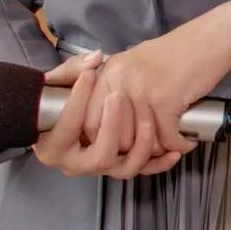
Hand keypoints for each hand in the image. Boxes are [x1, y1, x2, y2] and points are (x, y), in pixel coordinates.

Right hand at [32, 48, 185, 179]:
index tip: (92, 76)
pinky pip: (142, 170)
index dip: (79, 101)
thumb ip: (74, 69)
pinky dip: (159, 162)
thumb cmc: (65, 99)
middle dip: (113, 128)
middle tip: (119, 97)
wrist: (71, 121)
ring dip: (140, 146)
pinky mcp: (121, 166)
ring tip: (149, 122)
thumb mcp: (63, 80)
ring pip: (125, 167)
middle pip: (100, 156)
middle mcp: (77, 163)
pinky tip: (174, 148)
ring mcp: (103, 166)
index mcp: (56, 144)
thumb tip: (95, 59)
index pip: (68, 126)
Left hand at [82, 0, 230, 155]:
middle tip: (155, 146)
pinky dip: (179, 145)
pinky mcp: (164, 100)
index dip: (107, 141)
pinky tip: (186, 140)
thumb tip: (114, 133)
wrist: (211, 38)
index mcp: (111, 71)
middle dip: (136, 149)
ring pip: (142, 142)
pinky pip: (167, 139)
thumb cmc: (179, 54)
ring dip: (159, 149)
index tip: (126, 146)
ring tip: (172, 141)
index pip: (91, 122)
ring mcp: (141, 89)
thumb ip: (122, 93)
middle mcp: (120, 79)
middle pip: (117, 137)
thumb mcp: (139, 68)